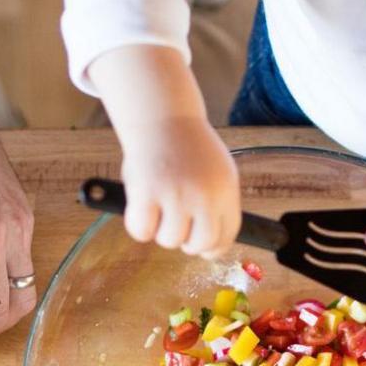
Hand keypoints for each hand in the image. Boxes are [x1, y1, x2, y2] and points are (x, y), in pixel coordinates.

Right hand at [117, 116, 239, 257]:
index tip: (203, 248)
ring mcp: (175, 194)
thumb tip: (210, 245)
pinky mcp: (147, 193)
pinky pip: (142, 231)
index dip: (213, 247)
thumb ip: (217, 204)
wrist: (162, 117)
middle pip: (200, 244)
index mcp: (225, 190)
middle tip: (176, 226)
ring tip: (158, 206)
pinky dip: (138, 225)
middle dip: (187, 242)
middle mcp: (204, 195)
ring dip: (160, 230)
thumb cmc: (188, 147)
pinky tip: (141, 207)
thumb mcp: (218, 172)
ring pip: (170, 240)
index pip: (227, 235)